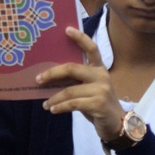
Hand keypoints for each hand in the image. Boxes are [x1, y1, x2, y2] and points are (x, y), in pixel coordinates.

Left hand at [39, 27, 127, 141]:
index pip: (92, 49)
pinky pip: (73, 104)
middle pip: (72, 68)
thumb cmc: (99, 104)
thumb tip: (51, 78)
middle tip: (38, 79)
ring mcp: (101, 90)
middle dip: (52, 73)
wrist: (116, 124)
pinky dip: (60, 107)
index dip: (80, 38)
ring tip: (46, 104)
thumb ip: (77, 81)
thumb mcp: (90, 89)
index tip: (67, 30)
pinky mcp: (98, 104)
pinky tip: (53, 109)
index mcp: (100, 69)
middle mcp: (102, 76)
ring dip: (54, 98)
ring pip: (69, 90)